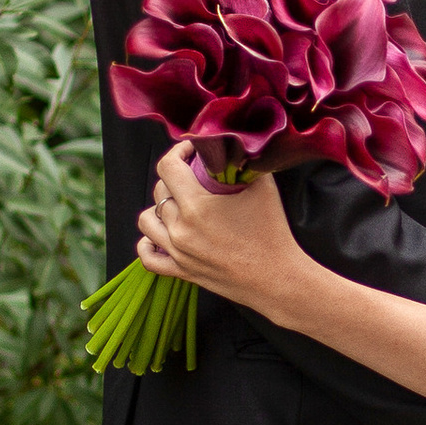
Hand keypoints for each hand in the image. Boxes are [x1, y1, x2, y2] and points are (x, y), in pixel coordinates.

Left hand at [138, 142, 308, 315]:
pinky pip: (147, 257)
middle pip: (159, 191)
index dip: (177, 151)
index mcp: (197, 207)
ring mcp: (178, 253)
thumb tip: (234, 144)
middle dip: (174, 177)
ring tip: (178, 203)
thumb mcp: (263, 188)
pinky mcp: (182, 272)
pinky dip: (147, 244)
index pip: (168, 167)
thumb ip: (244, 162)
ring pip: (146, 220)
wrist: (278, 280)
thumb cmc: (273, 235)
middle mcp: (181, 230)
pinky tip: (160, 234)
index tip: (190, 150)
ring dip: (159, 207)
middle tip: (193, 175)